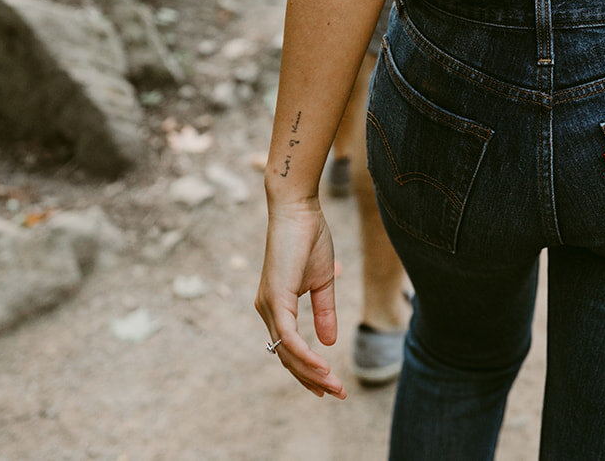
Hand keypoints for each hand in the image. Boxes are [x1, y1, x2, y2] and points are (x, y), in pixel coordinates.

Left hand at [255, 199, 345, 398]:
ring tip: (334, 386)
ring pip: (288, 353)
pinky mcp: (275, 299)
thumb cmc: (309, 239)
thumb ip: (324, 312)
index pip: (290, 349)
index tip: (329, 386)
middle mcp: (267, 310)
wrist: (299, 210)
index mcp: (276, 306)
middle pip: (288, 358)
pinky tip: (323, 366)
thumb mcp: (322, 281)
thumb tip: (329, 342)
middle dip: (313, 380)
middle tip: (337, 394)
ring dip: (312, 373)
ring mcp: (268, 306)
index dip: (308, 370)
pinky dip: (305, 355)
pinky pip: (289, 337)